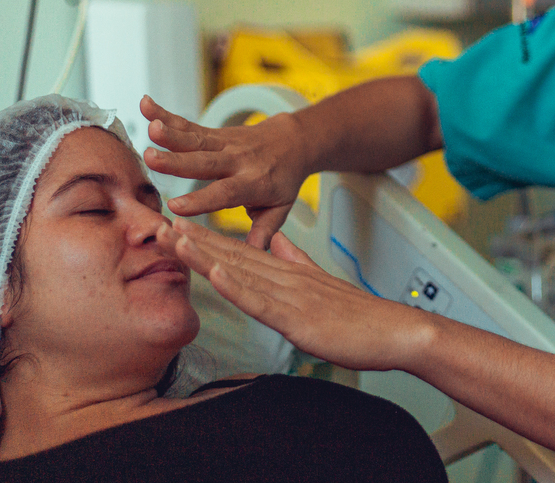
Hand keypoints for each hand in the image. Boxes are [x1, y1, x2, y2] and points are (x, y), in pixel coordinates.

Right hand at [140, 95, 307, 247]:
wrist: (293, 141)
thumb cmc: (283, 180)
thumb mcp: (280, 208)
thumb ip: (265, 230)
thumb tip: (255, 253)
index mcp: (254, 183)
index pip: (226, 193)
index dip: (201, 200)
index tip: (174, 208)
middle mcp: (238, 161)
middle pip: (205, 162)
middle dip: (177, 161)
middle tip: (151, 158)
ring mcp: (226, 143)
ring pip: (196, 139)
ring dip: (171, 133)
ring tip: (150, 127)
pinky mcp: (216, 132)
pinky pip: (189, 124)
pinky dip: (166, 114)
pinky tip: (146, 105)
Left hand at [157, 217, 434, 370]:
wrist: (395, 330)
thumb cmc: (361, 316)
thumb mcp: (321, 282)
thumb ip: (298, 260)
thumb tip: (278, 241)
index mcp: (290, 272)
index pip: (240, 252)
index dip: (206, 238)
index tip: (177, 225)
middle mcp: (286, 277)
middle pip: (232, 256)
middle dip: (194, 241)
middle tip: (159, 224)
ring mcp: (291, 295)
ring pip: (241, 271)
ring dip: (205, 255)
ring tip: (175, 239)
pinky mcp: (298, 317)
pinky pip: (261, 300)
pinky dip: (236, 285)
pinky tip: (214, 273)